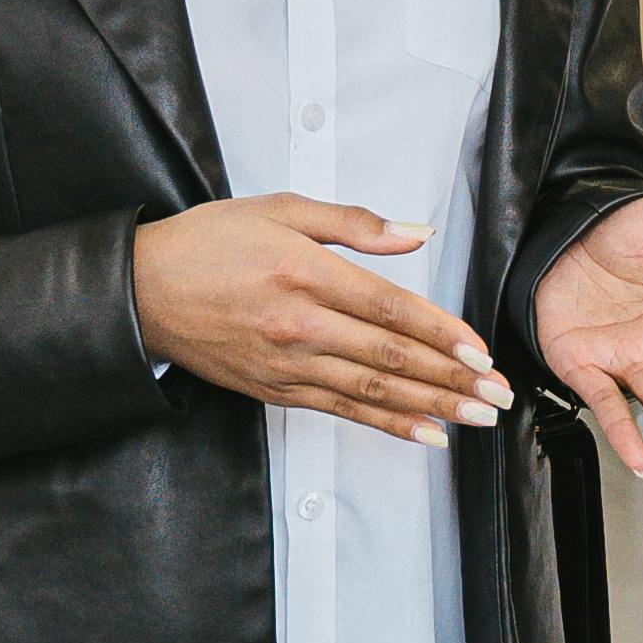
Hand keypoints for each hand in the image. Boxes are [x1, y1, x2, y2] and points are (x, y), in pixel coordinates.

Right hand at [133, 199, 507, 446]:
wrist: (144, 291)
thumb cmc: (210, 243)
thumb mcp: (280, 209)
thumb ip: (353, 223)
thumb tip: (416, 234)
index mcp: (305, 273)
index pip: (389, 308)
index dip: (441, 332)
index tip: (480, 350)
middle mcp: (299, 324)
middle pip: (390, 355)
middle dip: (452, 378)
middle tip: (498, 394)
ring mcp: (287, 363)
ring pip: (372, 389)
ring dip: (432, 407)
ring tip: (476, 419)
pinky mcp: (276, 389)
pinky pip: (342, 410)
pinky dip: (387, 423)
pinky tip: (425, 433)